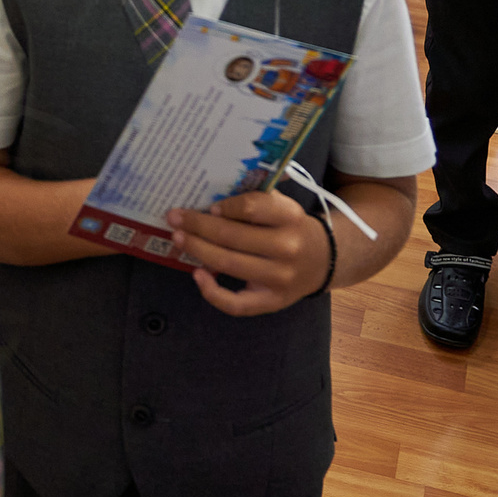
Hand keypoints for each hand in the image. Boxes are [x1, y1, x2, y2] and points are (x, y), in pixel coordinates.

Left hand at [168, 191, 330, 314]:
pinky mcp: (272, 301)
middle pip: (232, 237)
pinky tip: (197, 274)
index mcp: (290, 216)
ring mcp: (280, 278)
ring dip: (197, 250)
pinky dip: (212, 292)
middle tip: (174, 217)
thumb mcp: (282, 204)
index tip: (208, 205)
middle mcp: (287, 247)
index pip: (252, 207)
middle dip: (197, 226)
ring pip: (229, 264)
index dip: (225, 206)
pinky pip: (236, 304)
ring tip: (178, 238)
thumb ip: (255, 196)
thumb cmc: (290, 226)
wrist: (323, 260)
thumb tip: (210, 193)